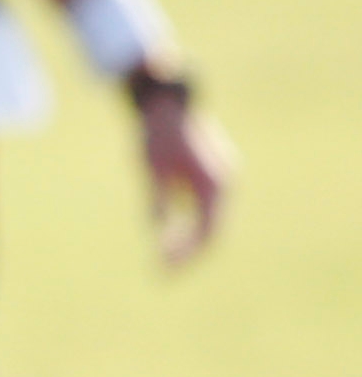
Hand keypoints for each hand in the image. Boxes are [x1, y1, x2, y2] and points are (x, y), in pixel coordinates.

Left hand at [139, 92, 233, 265]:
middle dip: (188, 253)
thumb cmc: (158, 134)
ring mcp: (220, 181)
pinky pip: (201, 210)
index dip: (187, 253)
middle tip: (162, 272)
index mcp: (215, 185)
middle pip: (211, 231)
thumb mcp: (152, 168)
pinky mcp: (210, 178)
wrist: (166, 104)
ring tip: (163, 260)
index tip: (165, 267)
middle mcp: (224, 185)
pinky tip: (168, 238)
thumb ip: (158, 200)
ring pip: (207, 222)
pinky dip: (187, 225)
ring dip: (188, 241)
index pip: (206, 231)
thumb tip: (156, 231)